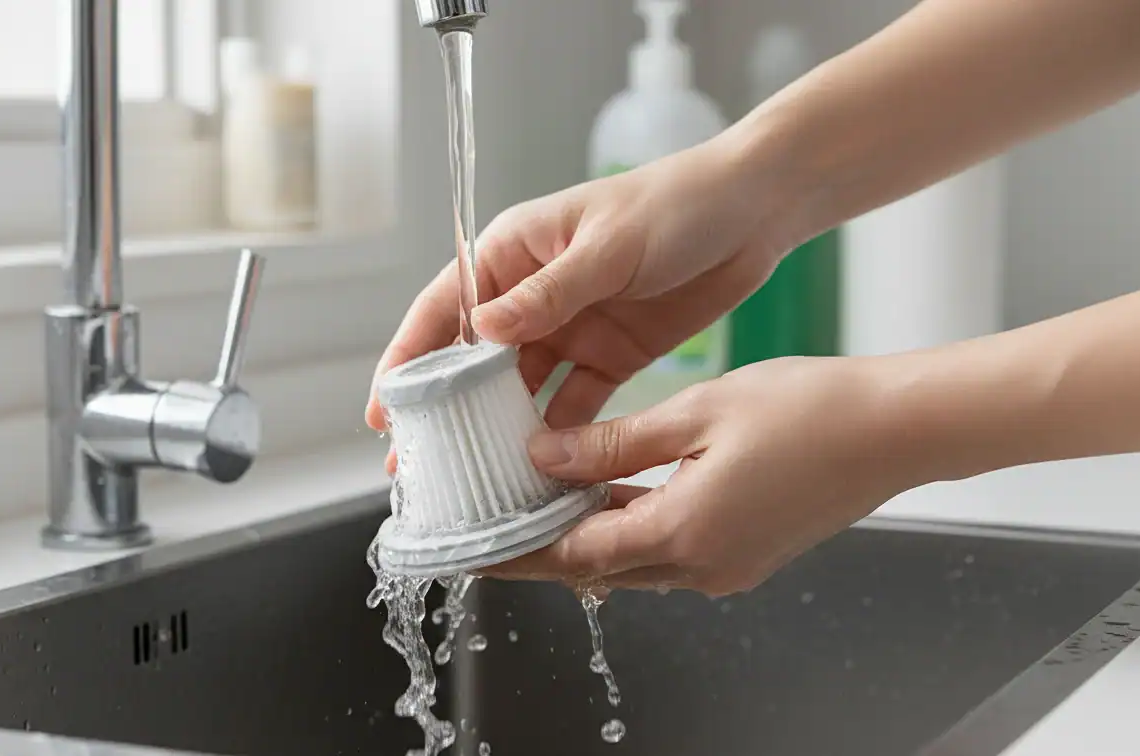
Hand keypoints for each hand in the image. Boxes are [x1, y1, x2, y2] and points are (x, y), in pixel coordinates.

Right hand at [365, 132, 795, 469]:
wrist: (755, 211)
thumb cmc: (676, 203)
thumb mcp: (609, 245)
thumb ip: (549, 293)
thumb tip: (482, 328)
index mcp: (516, 251)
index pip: (447, 306)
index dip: (410, 358)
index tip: (384, 408)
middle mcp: (535, 295)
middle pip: (476, 360)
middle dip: (447, 412)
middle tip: (419, 466)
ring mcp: (572, 329)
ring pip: (521, 390)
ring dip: (500, 433)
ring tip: (476, 483)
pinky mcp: (611, 356)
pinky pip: (575, 405)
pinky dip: (561, 439)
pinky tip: (545, 475)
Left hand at [481, 356, 934, 596]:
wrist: (896, 429)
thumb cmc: (809, 410)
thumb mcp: (697, 413)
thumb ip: (614, 442)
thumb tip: (546, 459)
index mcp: (684, 533)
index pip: (573, 556)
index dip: (516, 553)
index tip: (471, 549)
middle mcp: (703, 566)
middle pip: (597, 569)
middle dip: (541, 551)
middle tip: (490, 529)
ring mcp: (728, 567)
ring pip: (634, 562)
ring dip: (586, 539)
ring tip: (538, 506)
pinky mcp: (746, 554)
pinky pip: (669, 552)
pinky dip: (630, 530)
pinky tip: (607, 498)